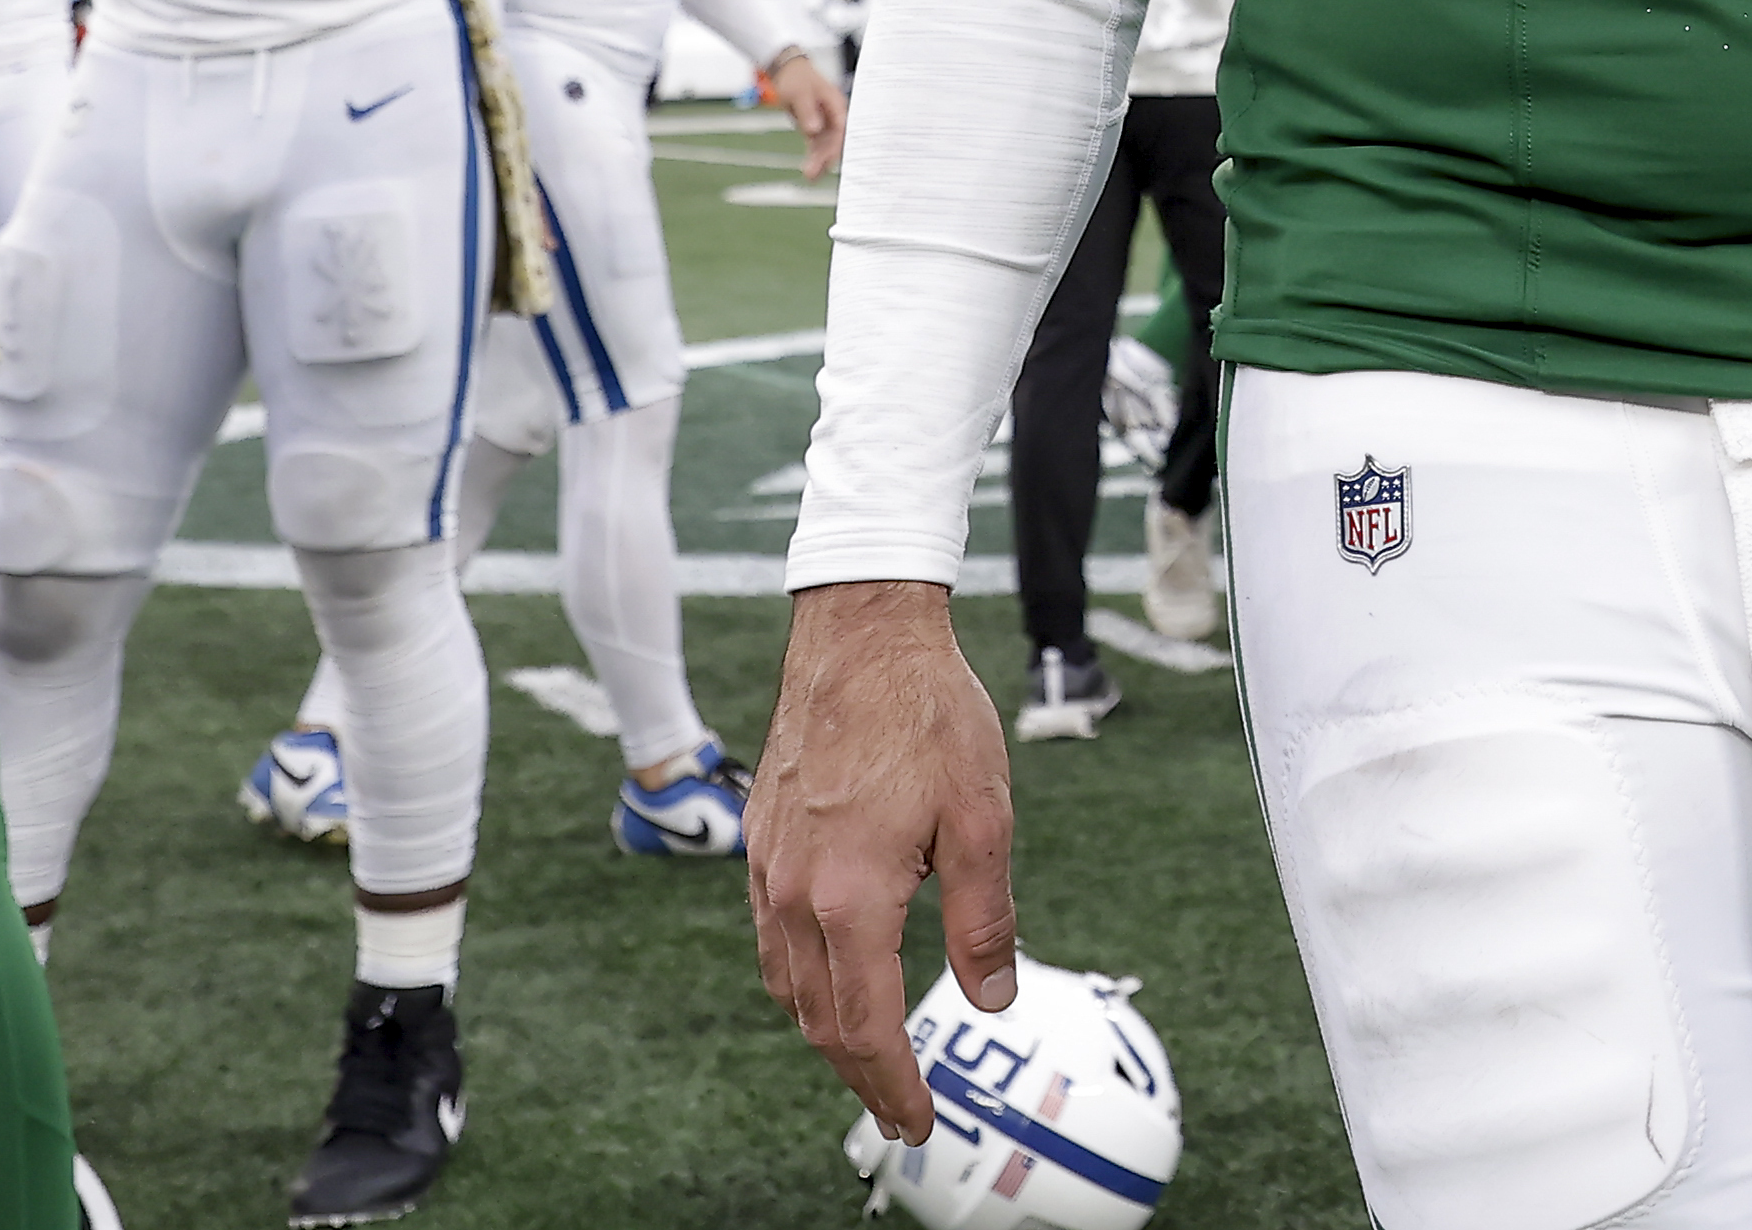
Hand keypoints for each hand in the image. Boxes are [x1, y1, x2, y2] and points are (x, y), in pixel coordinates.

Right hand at [753, 582, 1016, 1143]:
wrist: (860, 631)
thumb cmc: (928, 714)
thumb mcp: (983, 820)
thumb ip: (984, 920)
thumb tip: (989, 1000)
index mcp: (851, 896)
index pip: (864, 1027)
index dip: (893, 1085)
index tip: (919, 1121)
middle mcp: (795, 891)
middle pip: (819, 1019)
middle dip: (861, 1075)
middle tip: (901, 1112)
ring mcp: (768, 864)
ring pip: (788, 982)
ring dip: (827, 1032)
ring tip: (871, 1058)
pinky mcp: (762, 838)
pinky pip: (772, 936)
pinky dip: (802, 979)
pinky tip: (832, 975)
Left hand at [767, 45, 849, 176]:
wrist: (786, 70)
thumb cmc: (795, 77)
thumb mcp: (799, 93)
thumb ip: (807, 111)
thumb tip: (814, 130)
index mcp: (836, 104)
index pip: (841, 128)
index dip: (837, 144)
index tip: (829, 159)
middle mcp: (834, 115)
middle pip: (835, 140)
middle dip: (825, 157)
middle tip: (813, 172)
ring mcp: (825, 122)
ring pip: (826, 146)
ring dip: (819, 161)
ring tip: (809, 177)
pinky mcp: (815, 127)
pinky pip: (817, 145)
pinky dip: (813, 157)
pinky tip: (809, 172)